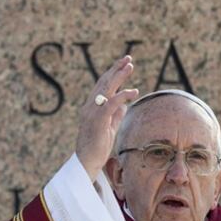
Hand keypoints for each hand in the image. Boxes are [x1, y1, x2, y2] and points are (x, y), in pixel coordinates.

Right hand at [76, 56, 138, 180]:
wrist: (87, 162)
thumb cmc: (97, 148)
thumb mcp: (109, 129)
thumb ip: (115, 116)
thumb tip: (124, 105)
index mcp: (92, 108)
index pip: (102, 86)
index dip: (113, 74)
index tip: (124, 65)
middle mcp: (90, 107)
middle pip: (103, 83)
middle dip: (116, 69)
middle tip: (128, 58)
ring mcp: (92, 113)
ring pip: (106, 89)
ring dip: (119, 76)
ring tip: (130, 66)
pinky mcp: (98, 120)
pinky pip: (111, 103)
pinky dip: (122, 96)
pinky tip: (133, 92)